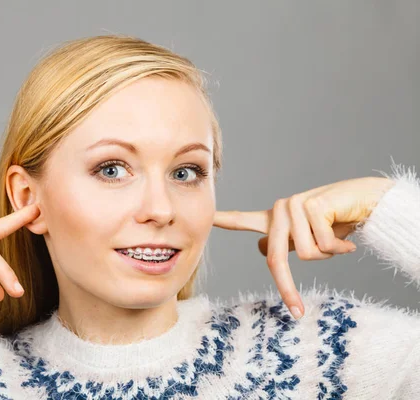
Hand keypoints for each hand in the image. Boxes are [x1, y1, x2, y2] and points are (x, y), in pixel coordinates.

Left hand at [212, 176, 394, 318]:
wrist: (367, 201)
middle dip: (288, 288)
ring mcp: (293, 206)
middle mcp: (279, 210)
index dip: (223, 222)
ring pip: (306, 254)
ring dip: (328, 253)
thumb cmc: (337, 220)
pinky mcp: (311, 206)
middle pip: (276, 259)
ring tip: (336, 238)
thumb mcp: (307, 236)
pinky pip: (323, 246)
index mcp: (274, 218)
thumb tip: (261, 251)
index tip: (206, 221)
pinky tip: (345, 232)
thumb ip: (285, 243)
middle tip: (298, 312)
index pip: (242, 221)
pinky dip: (340, 247)